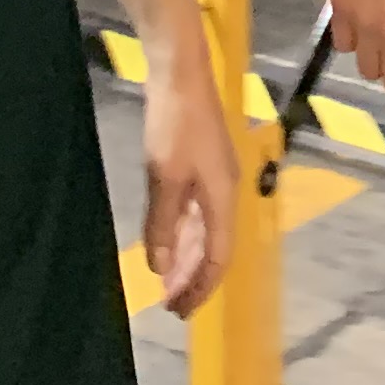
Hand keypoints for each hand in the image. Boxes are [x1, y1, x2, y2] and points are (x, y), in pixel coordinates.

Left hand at [140, 42, 240, 316]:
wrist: (179, 73)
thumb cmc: (174, 123)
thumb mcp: (163, 177)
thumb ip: (162, 225)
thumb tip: (159, 268)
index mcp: (223, 196)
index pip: (218, 256)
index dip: (201, 287)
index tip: (180, 312)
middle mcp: (224, 191)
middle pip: (213, 247)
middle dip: (193, 278)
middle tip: (171, 306)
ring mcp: (214, 177)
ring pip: (203, 231)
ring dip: (185, 258)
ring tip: (167, 284)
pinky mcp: (200, 164)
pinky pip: (195, 213)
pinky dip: (181, 233)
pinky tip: (166, 243)